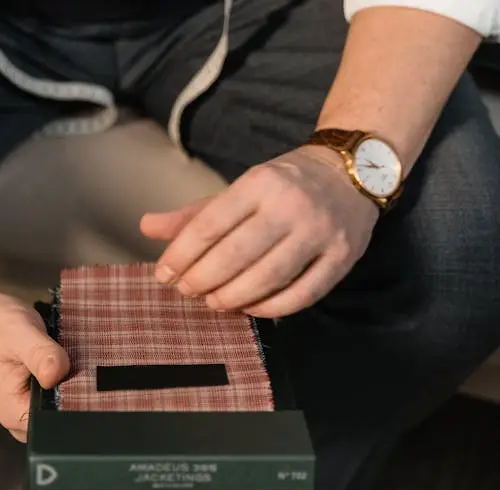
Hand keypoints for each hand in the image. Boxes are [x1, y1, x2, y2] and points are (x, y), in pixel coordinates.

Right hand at [0, 289, 68, 440]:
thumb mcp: (20, 332)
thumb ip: (41, 355)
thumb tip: (58, 374)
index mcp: (12, 410)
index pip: (54, 425)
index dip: (75, 405)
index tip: (84, 380)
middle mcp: (15, 415)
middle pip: (59, 419)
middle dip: (75, 394)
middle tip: (76, 364)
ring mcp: (19, 406)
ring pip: (57, 408)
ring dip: (68, 385)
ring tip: (66, 359)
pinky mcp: (26, 394)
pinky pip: (51, 397)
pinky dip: (61, 380)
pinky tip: (60, 361)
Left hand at [140, 146, 378, 317]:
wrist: (352, 172)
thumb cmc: (285, 184)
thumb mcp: (240, 188)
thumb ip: (195, 213)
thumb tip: (147, 227)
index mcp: (260, 182)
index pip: (210, 225)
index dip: (181, 255)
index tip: (164, 274)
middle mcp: (291, 205)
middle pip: (236, 255)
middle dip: (203, 279)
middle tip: (187, 291)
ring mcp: (320, 232)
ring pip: (269, 277)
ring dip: (233, 297)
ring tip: (214, 302)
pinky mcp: (343, 257)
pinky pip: (303, 294)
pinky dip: (271, 308)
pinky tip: (250, 308)